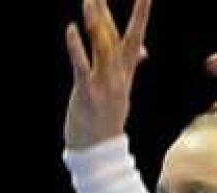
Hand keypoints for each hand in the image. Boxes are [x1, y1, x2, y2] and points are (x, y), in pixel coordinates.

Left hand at [64, 0, 151, 149]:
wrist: (100, 152)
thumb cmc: (106, 119)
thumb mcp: (121, 89)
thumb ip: (130, 65)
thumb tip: (144, 51)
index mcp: (125, 72)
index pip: (135, 37)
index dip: (141, 14)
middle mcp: (117, 75)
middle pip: (117, 37)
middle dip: (112, 13)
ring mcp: (104, 84)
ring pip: (102, 49)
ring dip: (96, 24)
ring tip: (90, 1)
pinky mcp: (87, 93)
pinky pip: (82, 67)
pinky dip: (77, 48)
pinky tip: (72, 29)